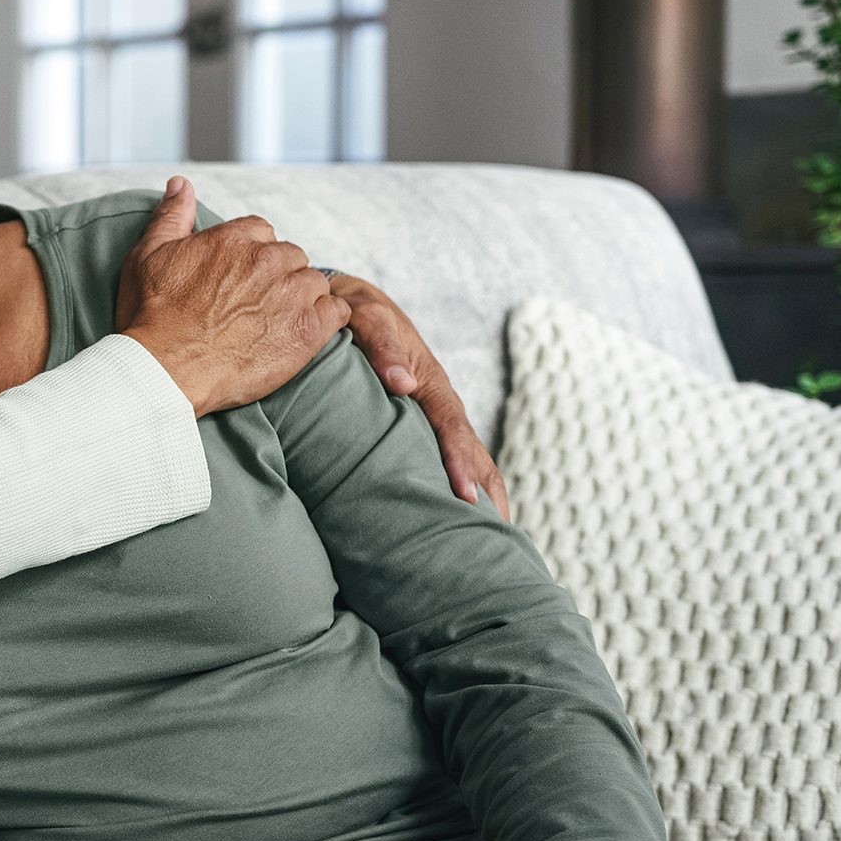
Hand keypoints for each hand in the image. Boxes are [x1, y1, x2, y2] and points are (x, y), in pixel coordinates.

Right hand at [116, 177, 350, 415]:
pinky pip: (337, 312)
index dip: (249, 255)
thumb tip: (181, 184)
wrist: (165, 371)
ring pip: (313, 283)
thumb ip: (171, 216)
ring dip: (300, 298)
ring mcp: (292, 294)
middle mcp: (268, 259)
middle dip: (277, 275)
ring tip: (274, 323)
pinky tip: (301, 333)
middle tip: (253, 304)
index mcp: (234, 238)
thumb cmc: (151, 316)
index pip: (261, 231)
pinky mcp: (309, 330)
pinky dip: (325, 320)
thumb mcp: (148, 255)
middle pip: (290, 256)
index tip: (236, 279)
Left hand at [328, 273, 510, 518]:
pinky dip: (454, 483)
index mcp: (430, 380)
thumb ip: (381, 343)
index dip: (461, 463)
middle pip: (472, 450)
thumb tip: (402, 383)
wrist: (344, 300)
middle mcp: (437, 400)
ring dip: (480, 494)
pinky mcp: (415, 421)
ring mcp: (429, 412)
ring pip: (464, 456)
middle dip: (486, 492)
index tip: (465, 498)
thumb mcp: (365, 315)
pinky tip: (452, 516)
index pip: (452, 427)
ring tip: (489, 539)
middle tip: (496, 538)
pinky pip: (439, 454)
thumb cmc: (353, 310)